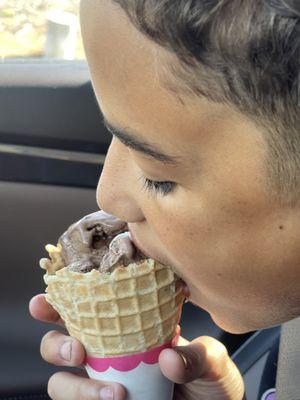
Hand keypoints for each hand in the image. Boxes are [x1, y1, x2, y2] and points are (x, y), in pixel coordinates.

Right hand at [29, 294, 243, 399]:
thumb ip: (196, 357)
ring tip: (114, 393)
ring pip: (61, 383)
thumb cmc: (210, 379)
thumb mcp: (211, 361)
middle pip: (57, 344)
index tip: (46, 301)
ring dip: (76, 388)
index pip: (85, 309)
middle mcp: (105, 353)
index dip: (58, 303)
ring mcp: (102, 382)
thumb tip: (167, 359)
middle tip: (77, 351)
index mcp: (125, 327)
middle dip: (55, 345)